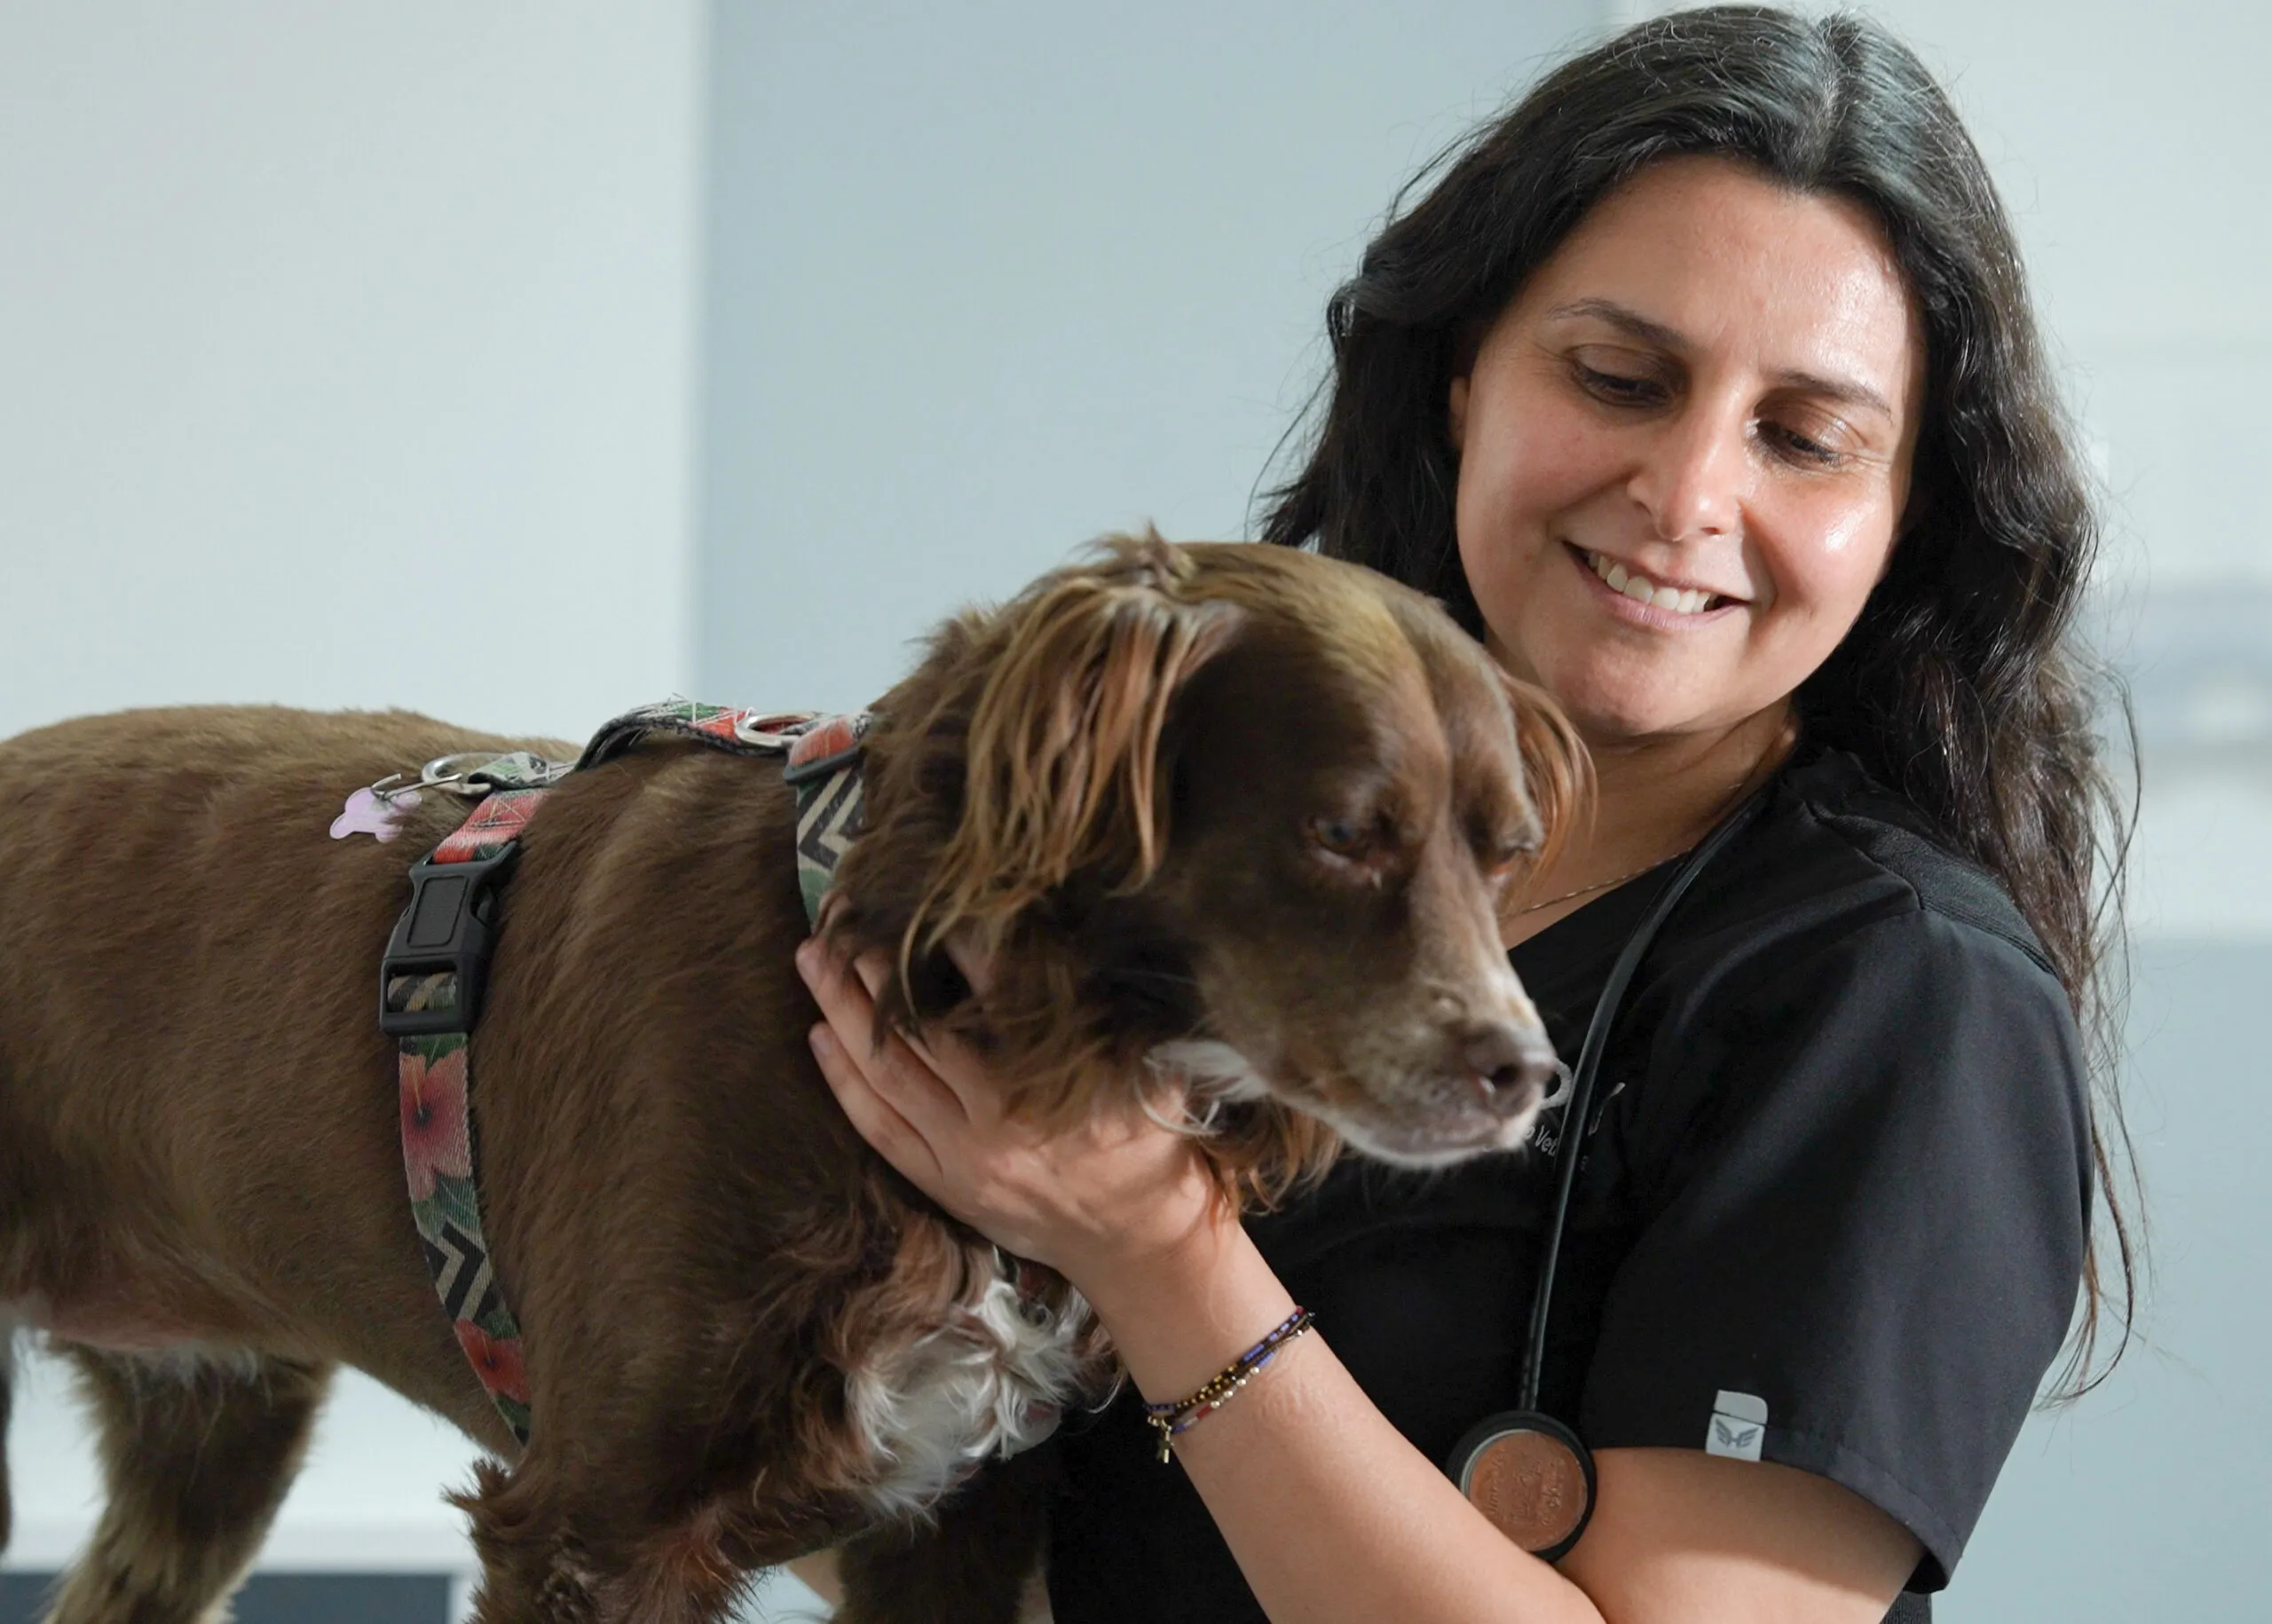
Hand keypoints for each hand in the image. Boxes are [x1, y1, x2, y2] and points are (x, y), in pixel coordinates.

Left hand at [793, 936, 1227, 1289]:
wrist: (1139, 1244)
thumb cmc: (1150, 1146)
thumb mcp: (1151, 1071)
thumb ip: (1112, 1013)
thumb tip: (1075, 940)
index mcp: (1051, 1082)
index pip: (990, 991)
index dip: (954, 940)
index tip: (926, 897)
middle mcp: (998, 1119)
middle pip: (916, 1029)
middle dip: (870, 967)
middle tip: (838, 916)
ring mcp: (964, 1156)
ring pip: (885, 1075)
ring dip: (841, 1012)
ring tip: (812, 960)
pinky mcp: (945, 1184)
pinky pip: (879, 1129)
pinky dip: (844, 1082)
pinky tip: (819, 1037)